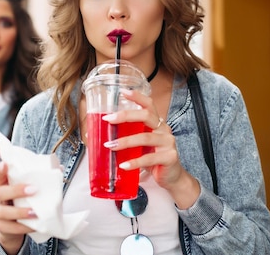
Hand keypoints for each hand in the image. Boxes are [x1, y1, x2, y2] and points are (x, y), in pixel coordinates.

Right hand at [0, 162, 37, 254]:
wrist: (17, 224)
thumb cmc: (25, 200)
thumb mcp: (30, 188)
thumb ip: (40, 178)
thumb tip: (59, 168)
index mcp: (4, 183)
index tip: (5, 165)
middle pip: (0, 192)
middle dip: (16, 191)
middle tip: (33, 190)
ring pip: (3, 212)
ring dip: (19, 212)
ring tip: (34, 213)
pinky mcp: (1, 226)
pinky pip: (9, 227)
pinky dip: (22, 227)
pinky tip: (33, 226)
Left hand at [102, 89, 199, 208]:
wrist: (171, 177)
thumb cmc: (153, 158)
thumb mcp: (140, 145)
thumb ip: (127, 137)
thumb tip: (98, 134)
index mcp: (157, 123)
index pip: (149, 105)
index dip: (137, 97)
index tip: (123, 92)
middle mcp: (164, 129)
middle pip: (146, 116)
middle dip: (126, 115)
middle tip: (109, 119)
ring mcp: (168, 143)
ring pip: (145, 137)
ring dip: (125, 141)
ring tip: (110, 146)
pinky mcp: (169, 158)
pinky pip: (149, 159)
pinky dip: (134, 162)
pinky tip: (123, 165)